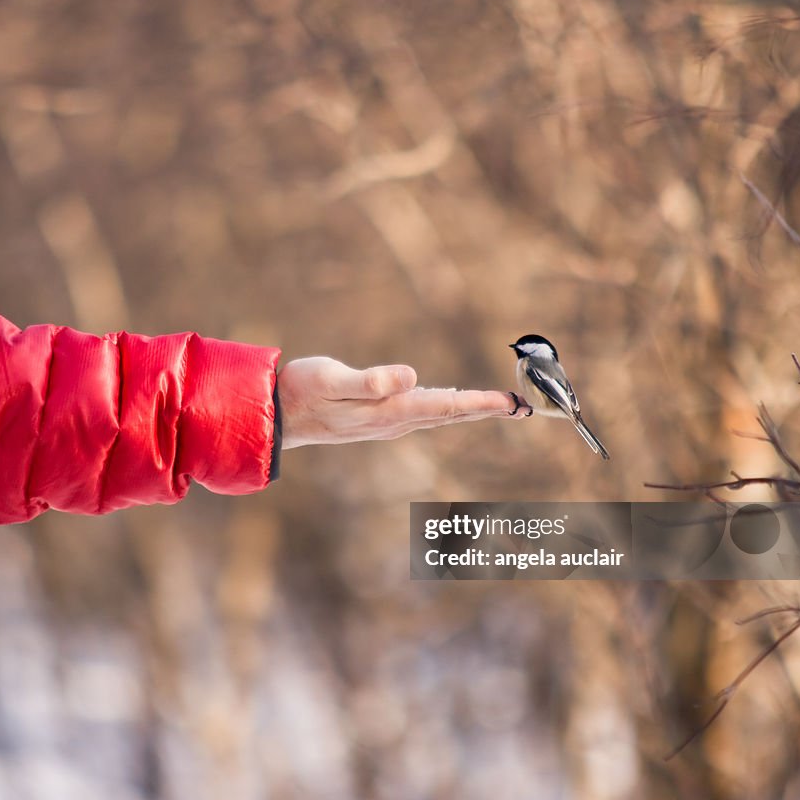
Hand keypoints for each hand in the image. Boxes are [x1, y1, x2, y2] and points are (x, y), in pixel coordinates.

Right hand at [277, 356, 531, 448]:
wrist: (276, 416)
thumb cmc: (300, 391)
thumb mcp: (330, 378)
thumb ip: (369, 380)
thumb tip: (411, 376)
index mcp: (388, 411)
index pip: (445, 405)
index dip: (481, 403)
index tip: (512, 402)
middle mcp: (393, 421)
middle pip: (450, 414)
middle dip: (486, 409)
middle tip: (523, 408)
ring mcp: (387, 423)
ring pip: (439, 415)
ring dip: (470, 409)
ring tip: (499, 405)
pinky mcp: (378, 418)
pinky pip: (424, 414)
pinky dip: (448, 407)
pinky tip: (453, 403)